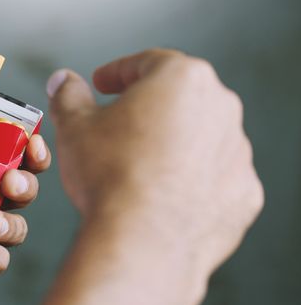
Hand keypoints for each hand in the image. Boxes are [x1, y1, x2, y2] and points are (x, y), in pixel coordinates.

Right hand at [43, 49, 262, 304]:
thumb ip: (68, 95)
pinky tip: (163, 193)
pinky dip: (191, 179)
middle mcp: (220, 108)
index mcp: (182, 79)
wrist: (142, 241)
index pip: (147, 63)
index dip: (118, 72)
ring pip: (199, 137)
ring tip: (138, 166)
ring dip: (171, 143)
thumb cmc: (110, 177)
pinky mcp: (243, 193)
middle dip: (147, 107)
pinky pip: (213, 176)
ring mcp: (236, 152)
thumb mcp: (75, 126)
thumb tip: (62, 82)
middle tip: (118, 124)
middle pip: (178, 98)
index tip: (102, 84)